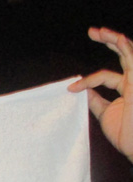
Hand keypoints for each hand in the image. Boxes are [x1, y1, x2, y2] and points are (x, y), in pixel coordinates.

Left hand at [68, 27, 132, 163]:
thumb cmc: (126, 134)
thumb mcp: (105, 114)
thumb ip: (95, 100)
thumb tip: (81, 89)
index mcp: (127, 88)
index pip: (104, 76)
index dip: (86, 81)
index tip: (70, 88)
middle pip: (123, 55)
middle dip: (108, 42)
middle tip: (92, 32)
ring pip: (129, 53)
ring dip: (115, 40)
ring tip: (99, 32)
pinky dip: (126, 49)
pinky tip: (118, 39)